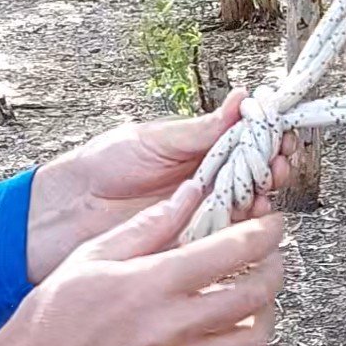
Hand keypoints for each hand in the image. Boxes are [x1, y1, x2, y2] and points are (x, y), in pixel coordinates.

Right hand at [0, 186, 284, 345]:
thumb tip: (189, 194)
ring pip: (254, 338)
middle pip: (256, 294)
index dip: (265, 232)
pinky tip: (230, 331)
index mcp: (152, 283)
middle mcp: (172, 325)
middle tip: (273, 257)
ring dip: (266, 313)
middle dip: (276, 269)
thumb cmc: (49, 322)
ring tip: (258, 298)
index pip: (233, 250)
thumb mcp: (90, 258)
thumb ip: (147, 226)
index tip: (274, 224)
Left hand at [26, 91, 292, 282]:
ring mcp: (202, 215)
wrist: (65, 212)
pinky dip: (245, 229)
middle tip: (278, 161)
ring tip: (264, 189)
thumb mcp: (154, 139)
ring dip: (265, 196)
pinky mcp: (193, 246)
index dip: (269, 137)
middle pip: (258, 175)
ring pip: (250, 207)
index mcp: (200, 152)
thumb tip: (244, 99)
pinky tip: (251, 219)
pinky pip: (228, 239)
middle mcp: (208, 183)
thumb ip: (202, 129)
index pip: (248, 141)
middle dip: (275, 166)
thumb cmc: (101, 168)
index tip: (280, 131)